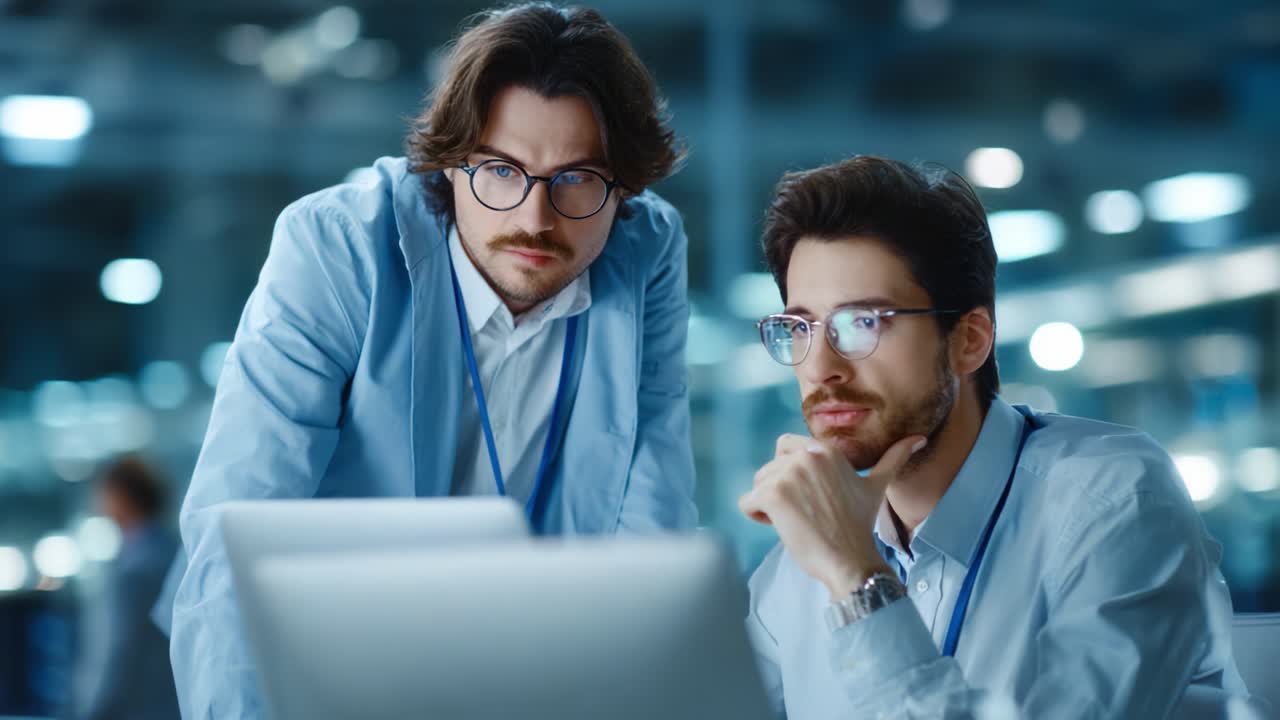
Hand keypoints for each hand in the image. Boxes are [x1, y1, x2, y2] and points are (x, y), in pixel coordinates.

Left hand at [739, 433, 925, 598]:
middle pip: (769, 467)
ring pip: (757, 485)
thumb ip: (893, 459)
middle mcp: (806, 455)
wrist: (851, 560)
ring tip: (795, 521)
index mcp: (825, 449)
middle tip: (803, 512)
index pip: (785, 448)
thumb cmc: (859, 526)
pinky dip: (756, 517)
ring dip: (767, 506)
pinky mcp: (773, 495)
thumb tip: (918, 439)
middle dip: (778, 490)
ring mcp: (788, 474)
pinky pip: (746, 503)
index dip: (792, 474)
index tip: (810, 497)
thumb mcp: (876, 486)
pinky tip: (781, 527)